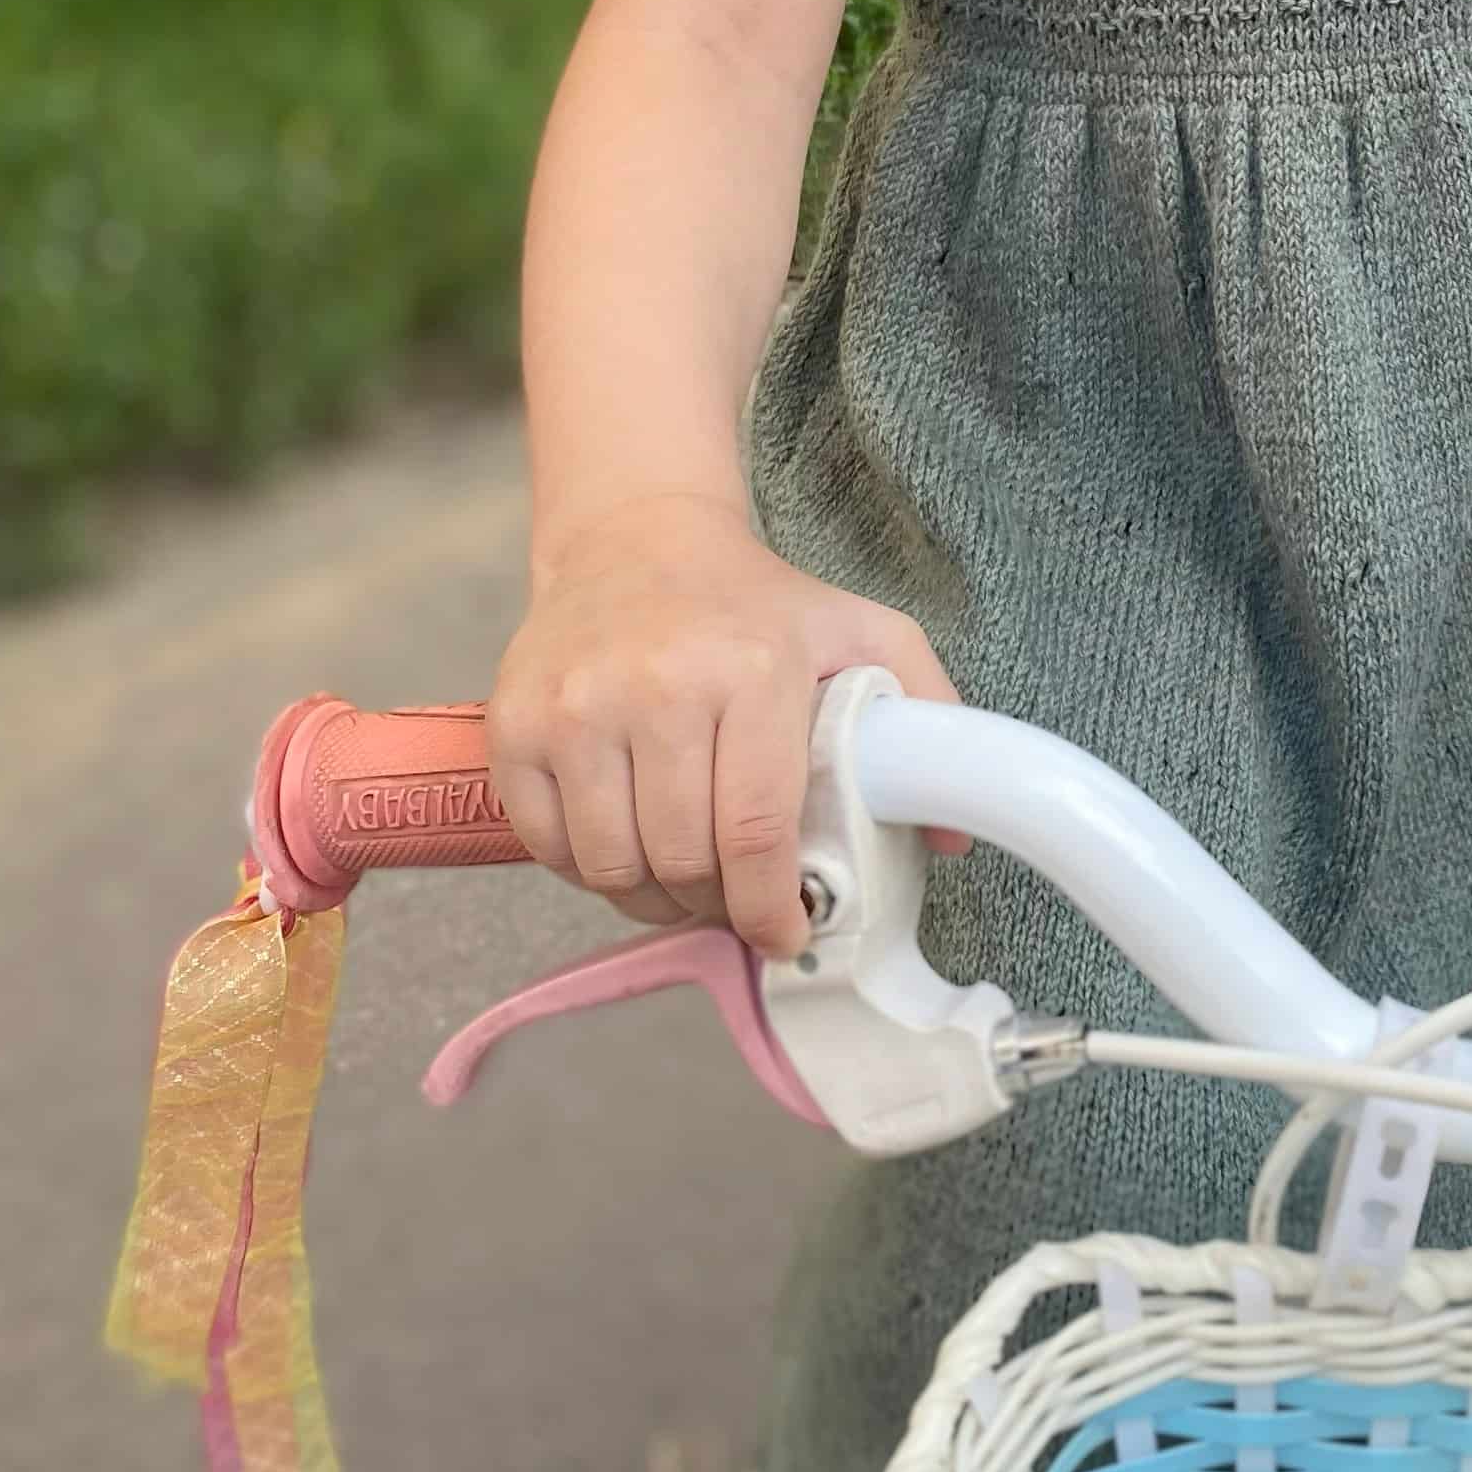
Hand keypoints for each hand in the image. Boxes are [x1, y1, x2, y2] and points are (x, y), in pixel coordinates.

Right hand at [489, 493, 964, 959]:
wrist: (633, 538)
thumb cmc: (755, 601)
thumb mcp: (861, 630)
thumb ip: (924, 712)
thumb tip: (956, 833)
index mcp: (750, 669)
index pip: (756, 830)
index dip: (771, 905)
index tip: (785, 934)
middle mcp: (654, 689)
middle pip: (683, 860)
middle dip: (716, 904)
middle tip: (735, 902)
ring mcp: (574, 709)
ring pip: (612, 866)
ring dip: (653, 898)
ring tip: (684, 883)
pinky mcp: (514, 726)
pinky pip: (549, 846)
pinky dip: (589, 869)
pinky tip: (627, 847)